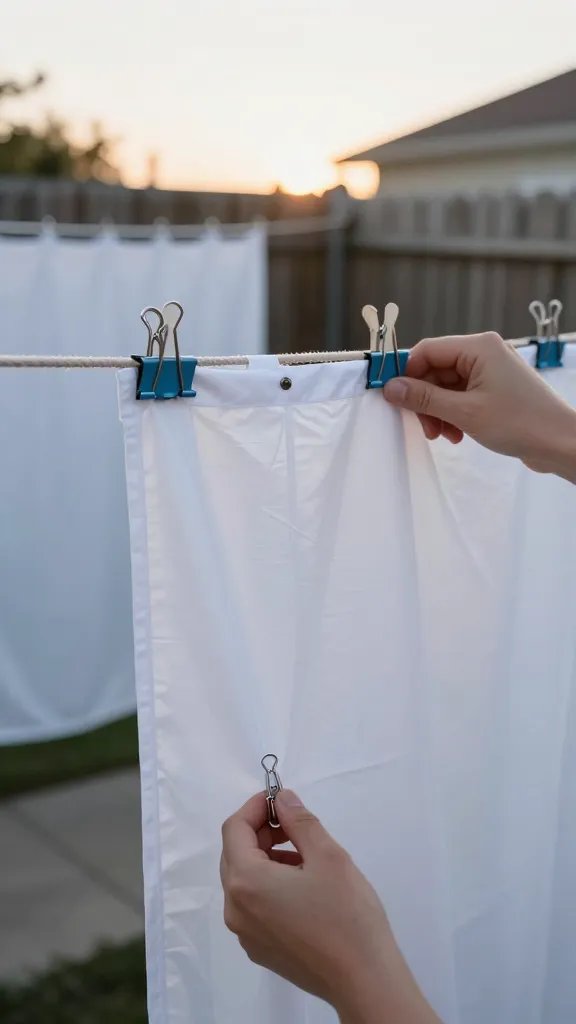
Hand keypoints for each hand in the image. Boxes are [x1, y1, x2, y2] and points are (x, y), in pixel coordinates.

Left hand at [221, 790, 441, 1023]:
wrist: (364, 980)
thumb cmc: (346, 914)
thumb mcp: (328, 856)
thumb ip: (299, 821)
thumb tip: (282, 798)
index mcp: (245, 881)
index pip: (234, 829)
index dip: (256, 807)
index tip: (281, 799)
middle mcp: (235, 908)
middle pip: (235, 854)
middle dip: (260, 832)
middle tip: (294, 825)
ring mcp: (245, 933)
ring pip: (244, 880)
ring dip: (267, 858)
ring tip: (305, 856)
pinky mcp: (259, 949)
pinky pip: (253, 905)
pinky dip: (270, 886)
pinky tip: (304, 888)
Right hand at [382, 332, 575, 481]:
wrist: (560, 443)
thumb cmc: (519, 423)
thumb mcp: (464, 412)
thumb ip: (424, 399)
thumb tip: (390, 388)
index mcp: (479, 347)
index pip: (427, 350)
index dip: (407, 374)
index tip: (395, 399)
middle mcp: (484, 352)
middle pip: (436, 370)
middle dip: (426, 400)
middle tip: (426, 428)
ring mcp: (491, 370)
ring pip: (447, 386)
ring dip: (438, 411)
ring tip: (443, 436)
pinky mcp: (495, 388)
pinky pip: (462, 395)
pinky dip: (453, 414)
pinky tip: (457, 435)